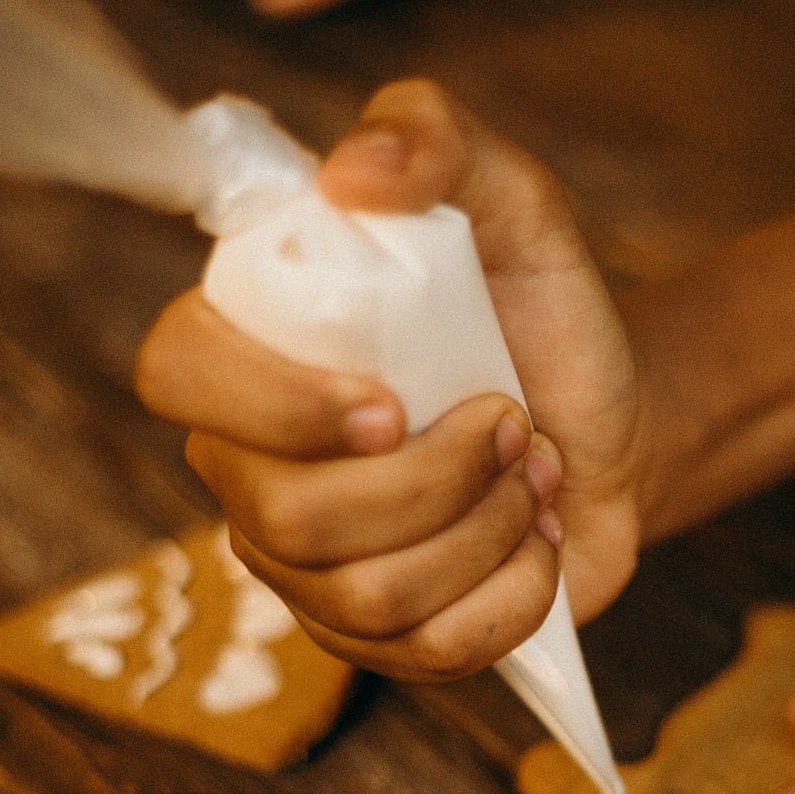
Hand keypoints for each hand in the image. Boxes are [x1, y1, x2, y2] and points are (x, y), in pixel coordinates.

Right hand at [137, 79, 646, 680]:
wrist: (615, 424)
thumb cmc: (540, 312)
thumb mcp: (513, 201)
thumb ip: (433, 137)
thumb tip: (349, 172)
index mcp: (251, 353)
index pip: (179, 377)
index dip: (276, 407)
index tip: (393, 403)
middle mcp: (255, 470)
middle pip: (288, 521)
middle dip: (433, 482)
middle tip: (511, 427)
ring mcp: (310, 570)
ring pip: (364, 599)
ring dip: (484, 534)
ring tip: (531, 478)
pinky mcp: (377, 640)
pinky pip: (427, 656)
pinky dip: (511, 600)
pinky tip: (535, 548)